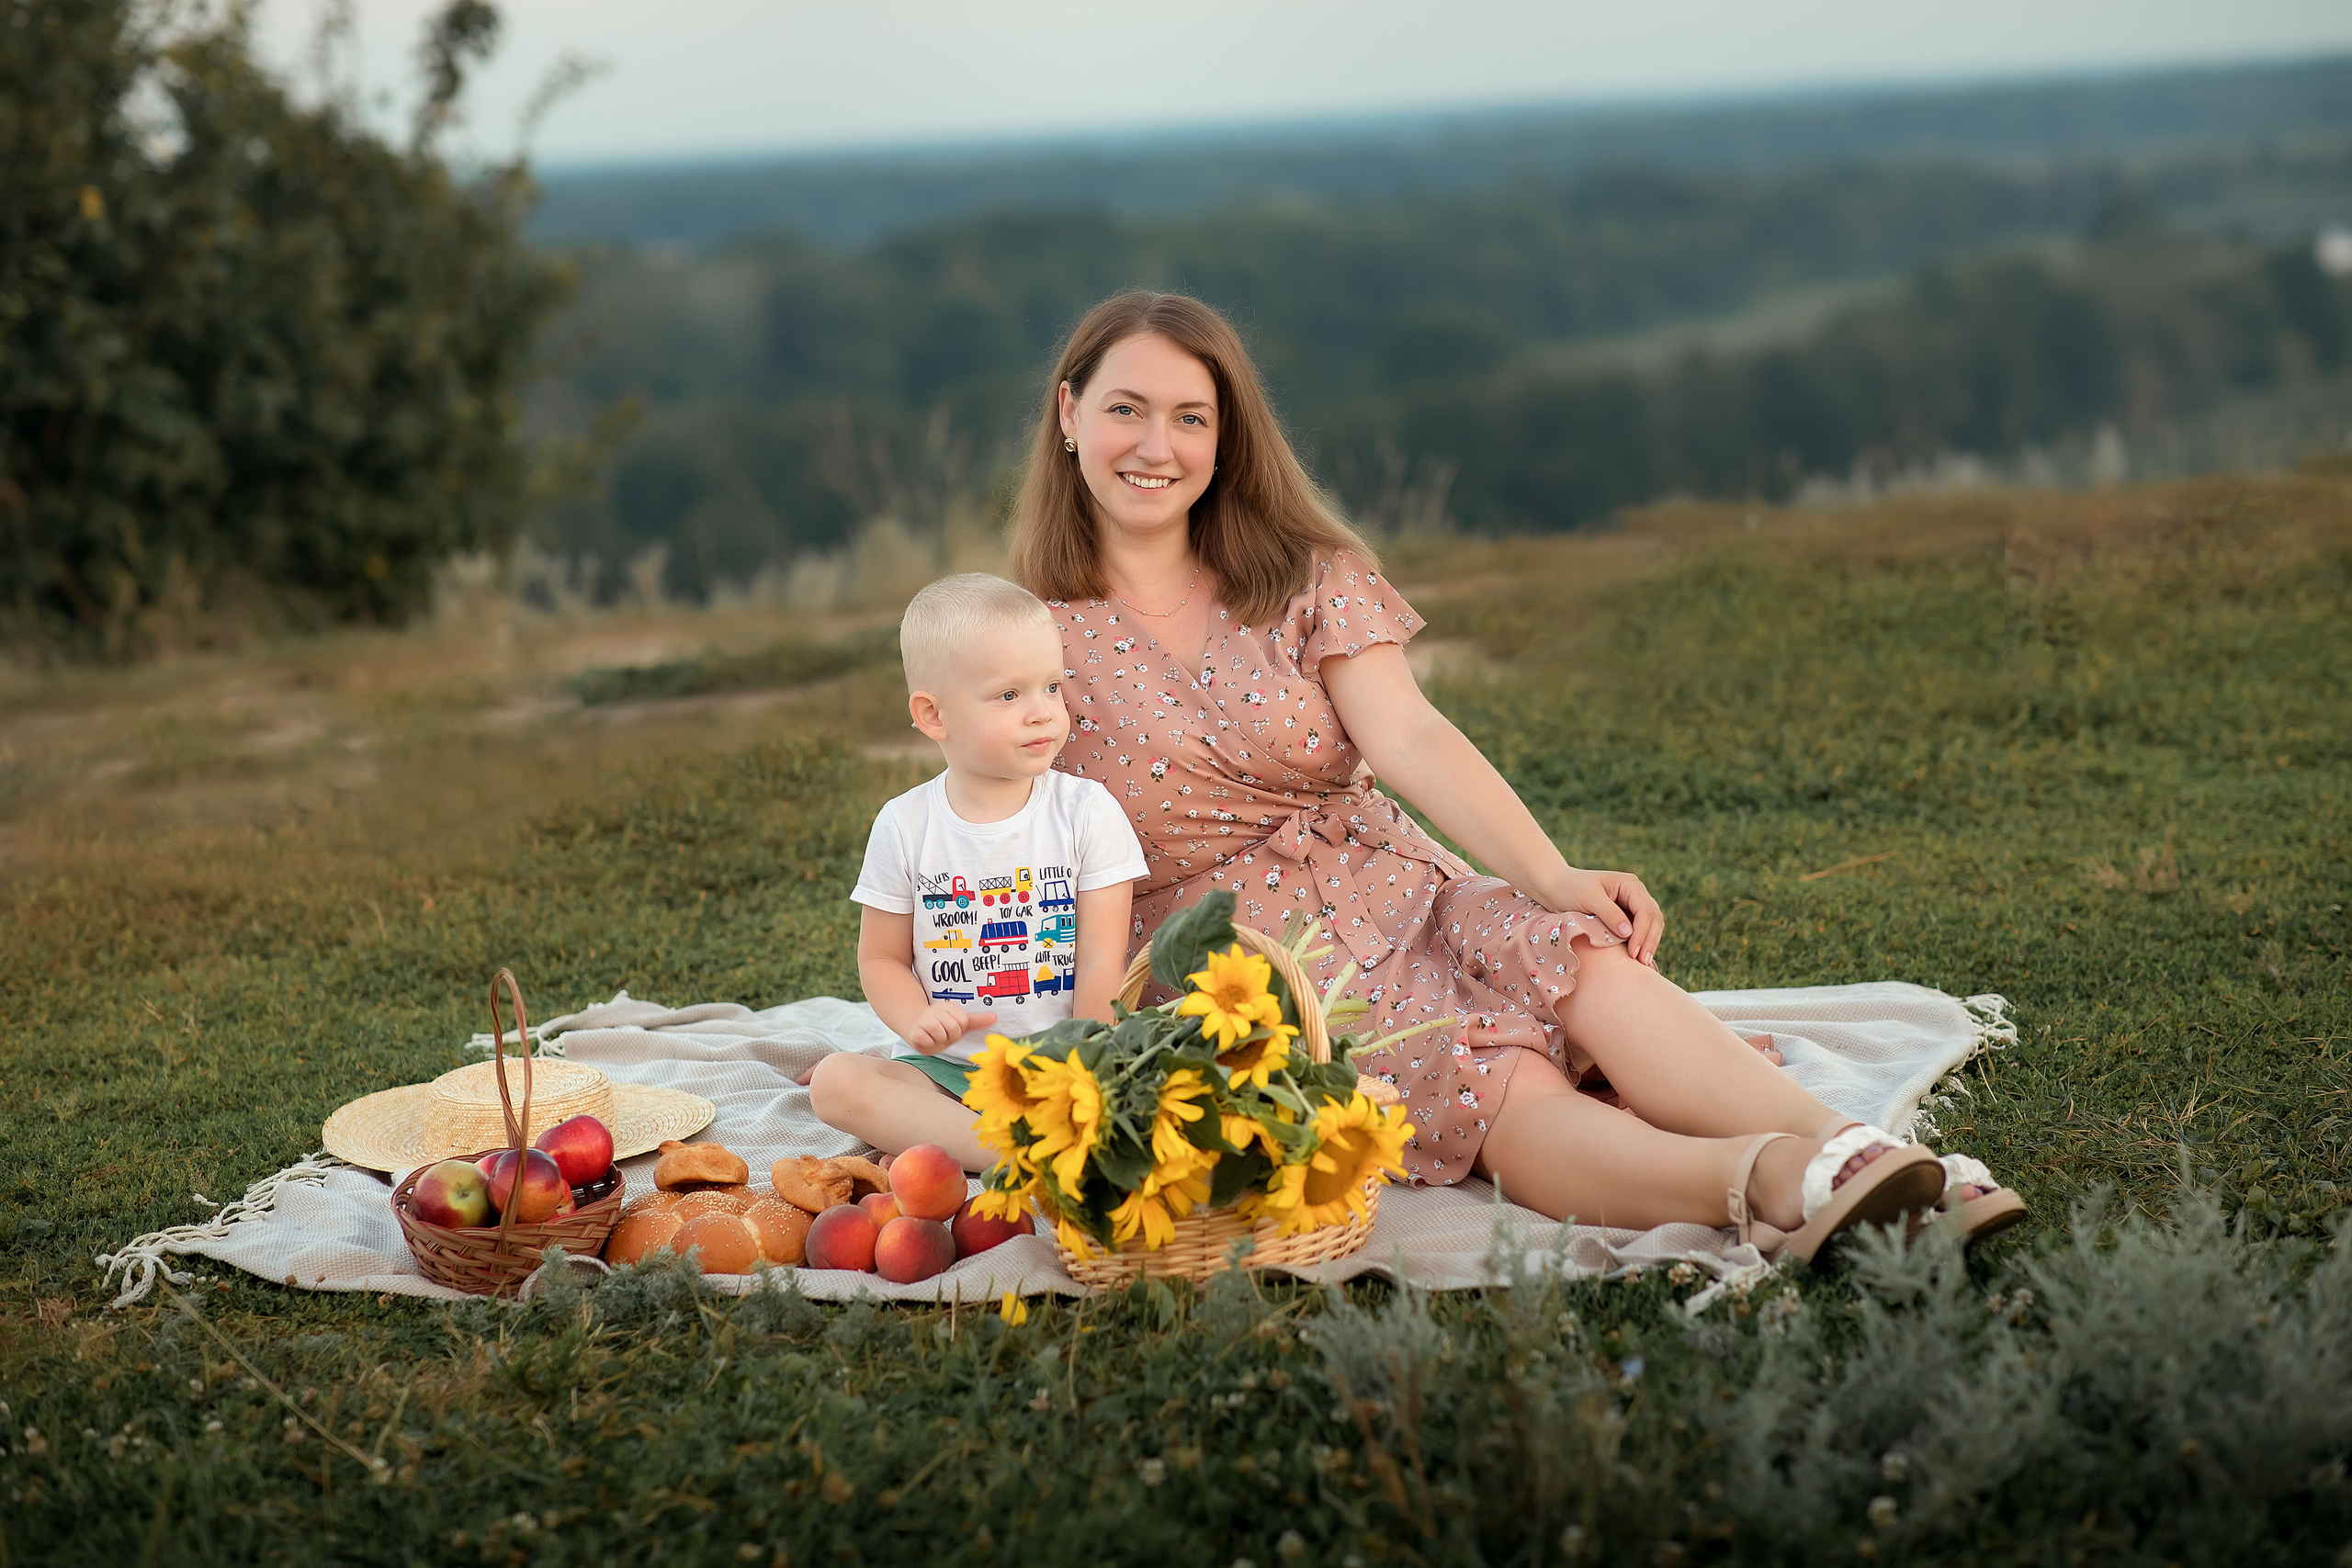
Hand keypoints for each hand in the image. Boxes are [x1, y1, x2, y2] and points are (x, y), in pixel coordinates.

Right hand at [903, 1001, 996, 1054]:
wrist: (917, 1028)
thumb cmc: (942, 1026)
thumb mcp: (960, 1022)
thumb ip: (977, 1021)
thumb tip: (995, 1017)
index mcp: (949, 1007)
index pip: (963, 1021)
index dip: (959, 1029)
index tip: (951, 1028)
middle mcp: (936, 1010)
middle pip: (954, 1028)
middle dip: (950, 1035)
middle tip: (943, 1033)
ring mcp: (924, 1019)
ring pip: (941, 1033)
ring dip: (939, 1040)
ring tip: (935, 1036)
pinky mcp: (915, 1031)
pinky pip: (928, 1040)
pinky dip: (929, 1043)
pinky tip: (926, 1039)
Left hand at [1542, 866, 1664, 966]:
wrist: (1554, 887)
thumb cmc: (1569, 889)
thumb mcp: (1588, 898)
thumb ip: (1609, 914)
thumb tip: (1629, 932)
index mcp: (1630, 884)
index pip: (1645, 911)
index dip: (1642, 933)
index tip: (1633, 953)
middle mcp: (1635, 893)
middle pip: (1654, 918)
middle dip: (1649, 940)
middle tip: (1643, 963)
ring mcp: (1631, 904)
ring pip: (1651, 925)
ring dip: (1648, 943)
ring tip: (1643, 964)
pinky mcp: (1625, 915)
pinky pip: (1640, 930)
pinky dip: (1641, 943)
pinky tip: (1637, 958)